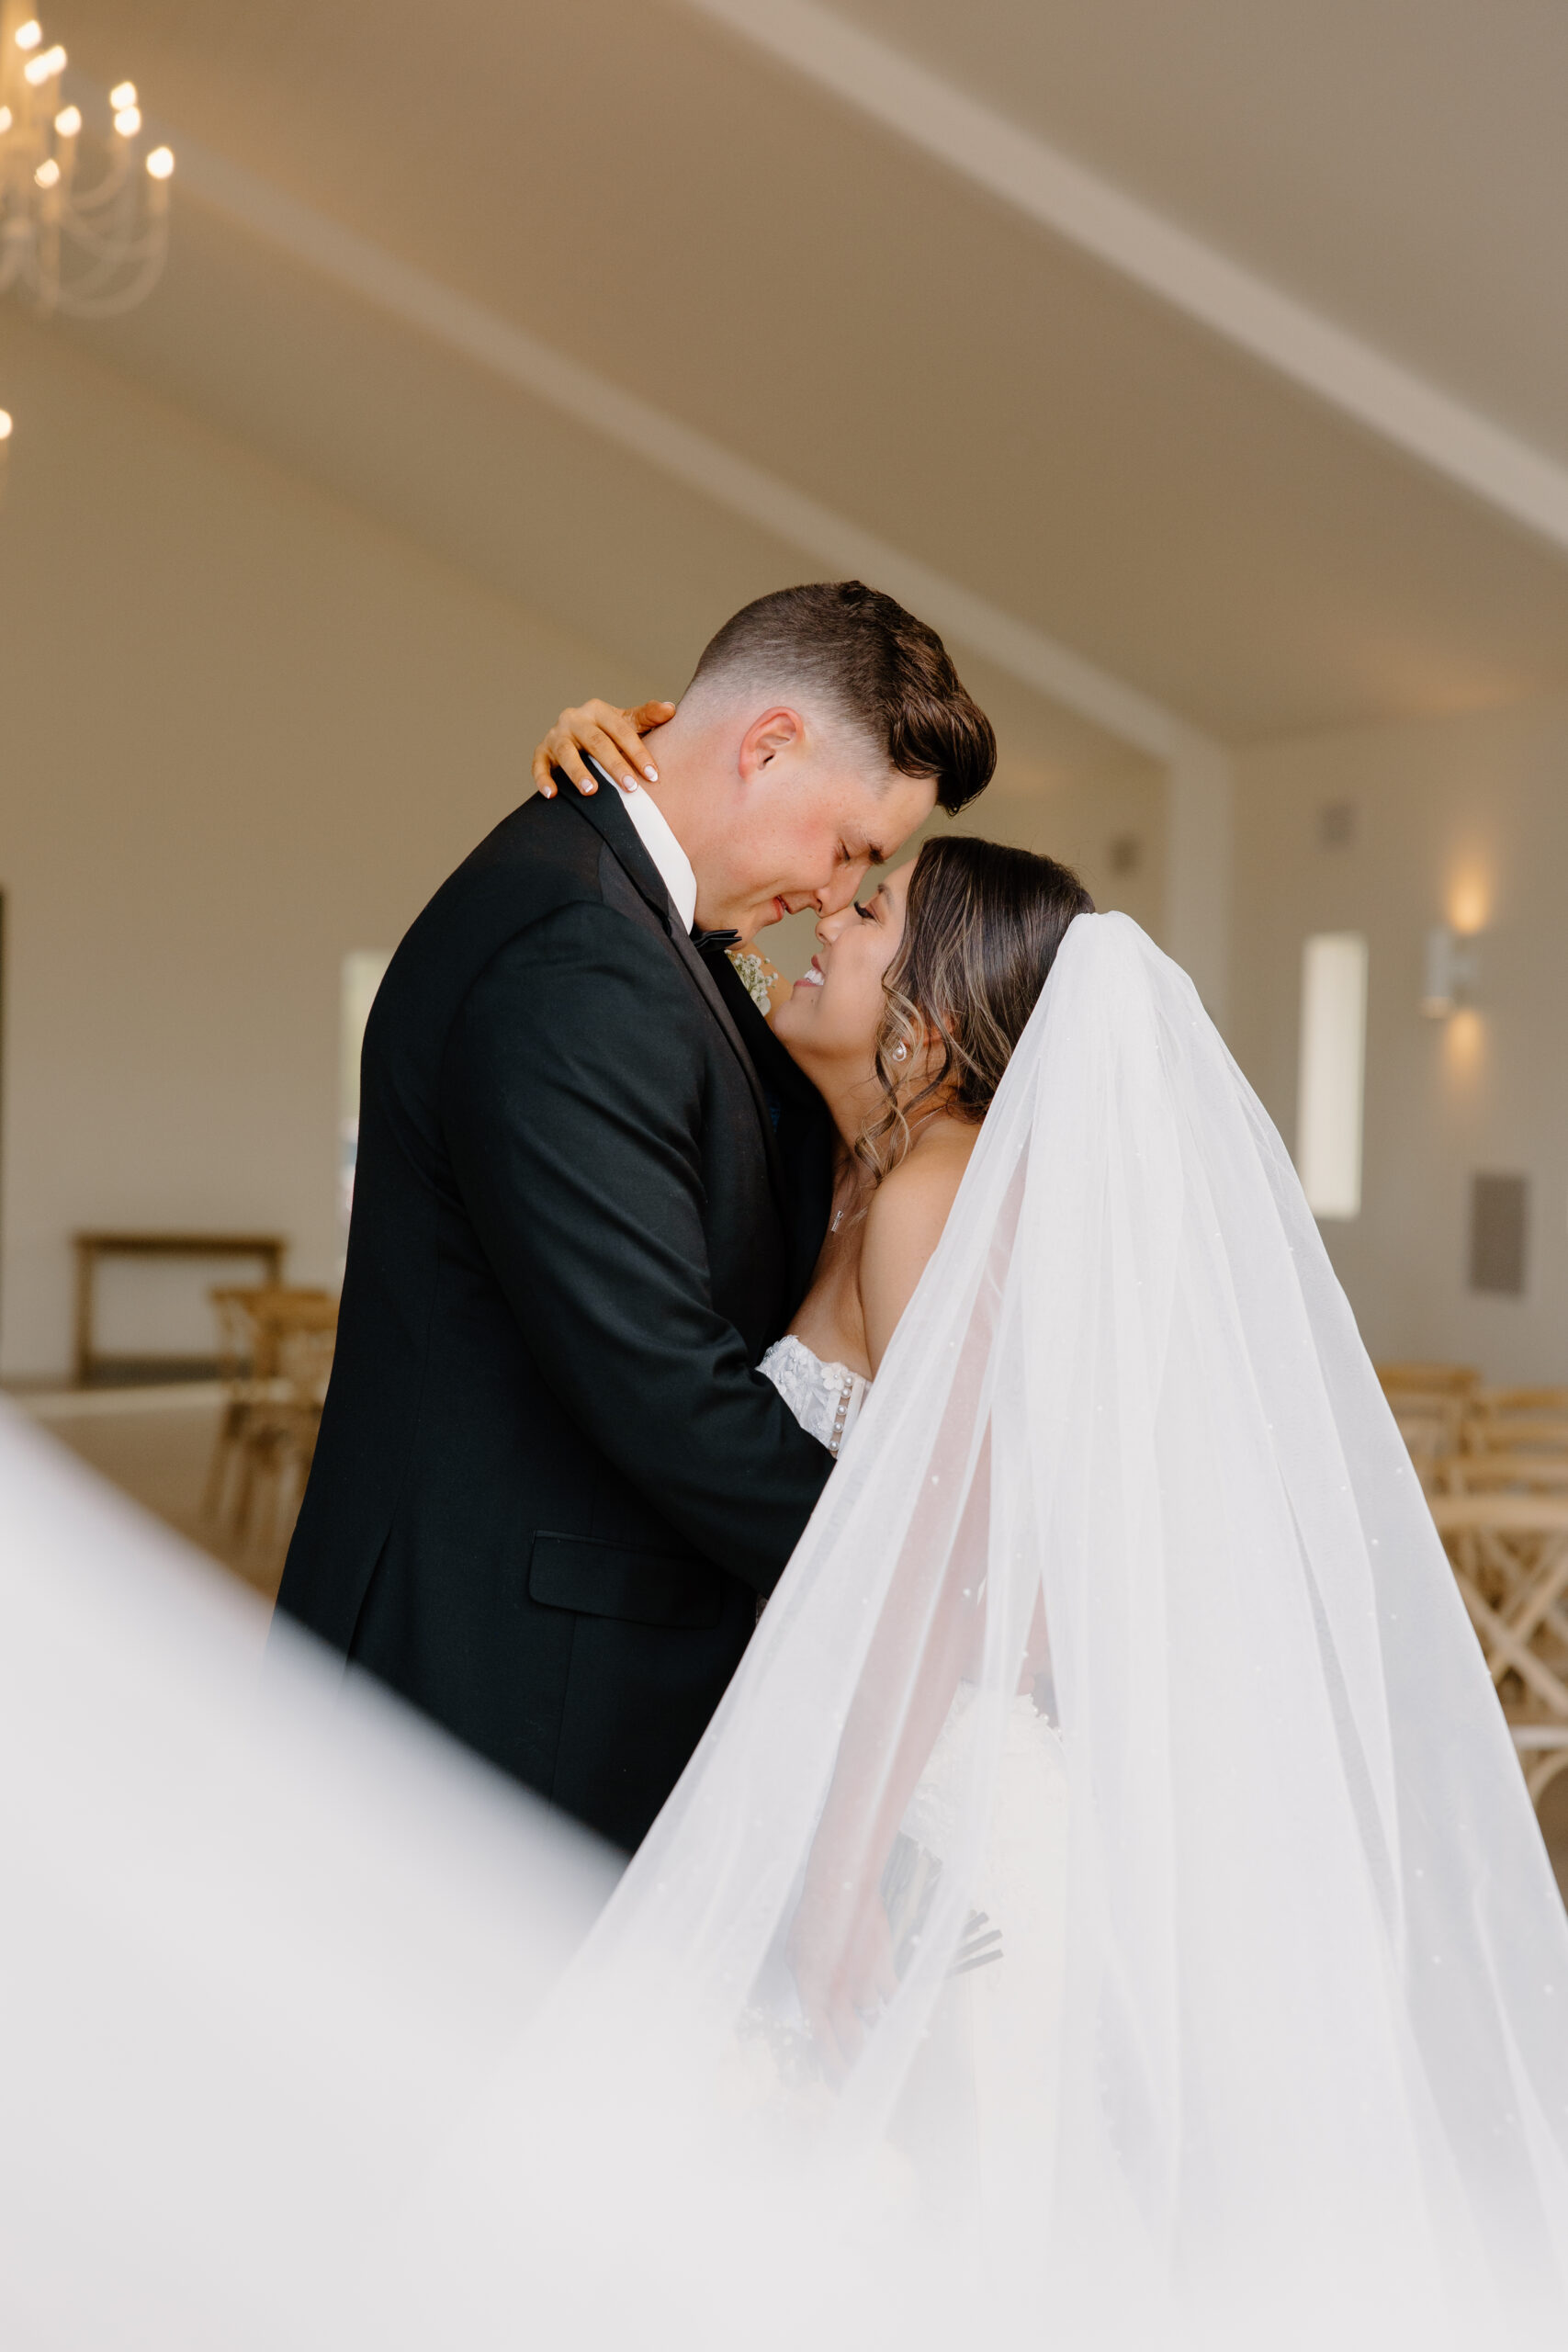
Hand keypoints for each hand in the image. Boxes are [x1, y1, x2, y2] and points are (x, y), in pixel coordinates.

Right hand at [531, 698, 675, 798]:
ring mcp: (556, 735)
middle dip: (614, 766)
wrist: (577, 734)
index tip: (653, 775)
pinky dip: (543, 779)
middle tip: (630, 788)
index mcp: (598, 710)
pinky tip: (552, 795)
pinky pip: (539, 764)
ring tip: (592, 791)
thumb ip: (647, 717)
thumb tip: (671, 709)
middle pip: (596, 742)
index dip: (638, 752)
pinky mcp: (542, 751)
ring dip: (578, 772)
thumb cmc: (608, 732)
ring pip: (566, 753)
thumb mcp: (627, 722)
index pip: (621, 730)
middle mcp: (575, 719)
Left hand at [787, 1867, 899, 2080]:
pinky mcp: (884, 1968)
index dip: (831, 2066)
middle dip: (858, 2065)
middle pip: (851, 2041)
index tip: (838, 2083)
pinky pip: (895, 2000)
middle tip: (863, 2080)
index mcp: (809, 1989)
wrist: (841, 1886)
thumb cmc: (815, 1916)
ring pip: (874, 2019)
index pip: (820, 2040)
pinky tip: (905, 2023)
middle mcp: (836, 1991)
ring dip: (877, 2029)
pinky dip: (899, 2012)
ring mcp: (862, 1981)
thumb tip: (813, 2010)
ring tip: (883, 2043)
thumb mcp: (795, 1954)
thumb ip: (805, 1986)